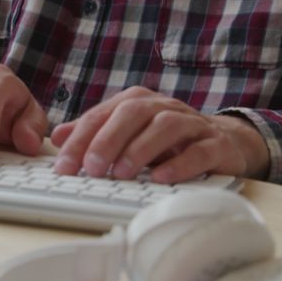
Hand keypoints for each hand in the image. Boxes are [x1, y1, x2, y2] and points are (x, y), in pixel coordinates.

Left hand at [50, 87, 269, 182]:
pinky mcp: (216, 145)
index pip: (103, 115)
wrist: (224, 141)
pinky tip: (162, 179)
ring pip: (166, 127)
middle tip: (92, 168)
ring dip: (141, 150)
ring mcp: (193, 124)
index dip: (80, 139)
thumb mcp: (127, 133)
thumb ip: (94, 132)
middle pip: (133, 113)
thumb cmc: (168, 140)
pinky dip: (180, 164)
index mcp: (138, 101)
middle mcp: (164, 107)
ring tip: (123, 173)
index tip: (64, 166)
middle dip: (109, 140)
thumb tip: (57, 136)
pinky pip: (199, 151)